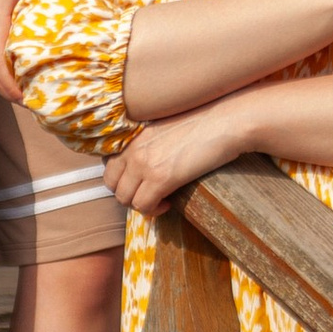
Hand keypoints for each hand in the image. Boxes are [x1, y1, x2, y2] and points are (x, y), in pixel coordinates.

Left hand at [104, 99, 248, 217]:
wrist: (225, 121)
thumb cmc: (203, 122)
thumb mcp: (164, 127)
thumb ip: (148, 142)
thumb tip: (146, 165)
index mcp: (132, 134)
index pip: (108, 163)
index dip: (122, 177)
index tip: (138, 182)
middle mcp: (132, 148)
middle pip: (111, 183)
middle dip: (128, 193)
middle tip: (148, 194)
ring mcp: (143, 163)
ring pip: (124, 198)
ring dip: (140, 204)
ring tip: (160, 199)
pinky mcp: (160, 178)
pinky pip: (143, 205)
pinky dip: (153, 210)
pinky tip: (168, 203)